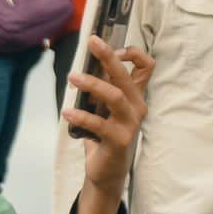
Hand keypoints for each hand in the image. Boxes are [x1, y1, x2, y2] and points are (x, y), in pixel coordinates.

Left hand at [66, 38, 152, 193]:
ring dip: (92, 84)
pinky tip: (67, 112)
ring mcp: (130, 124)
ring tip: (72, 78)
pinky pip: (98, 123)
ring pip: (114, 96)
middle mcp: (137, 108)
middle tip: (92, 41)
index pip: (146, 67)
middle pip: (126, 76)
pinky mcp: (118, 140)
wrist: (108, 171)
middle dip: (109, 56)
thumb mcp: (104, 108)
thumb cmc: (105, 136)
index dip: (132, 53)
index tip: (111, 48)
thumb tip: (86, 66)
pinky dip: (80, 115)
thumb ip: (101, 88)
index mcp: (135, 97)